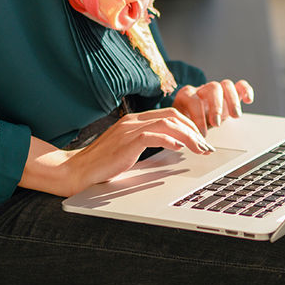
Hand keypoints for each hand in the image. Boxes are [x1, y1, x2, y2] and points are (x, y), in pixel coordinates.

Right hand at [21, 108, 213, 196]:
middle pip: (172, 115)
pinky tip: (179, 148)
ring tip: (199, 149)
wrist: (78, 170)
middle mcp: (133, 121)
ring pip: (167, 123)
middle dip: (194, 130)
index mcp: (134, 120)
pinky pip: (153, 135)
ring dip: (188, 136)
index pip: (169, 114)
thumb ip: (146, 142)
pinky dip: (170, 140)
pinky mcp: (126, 142)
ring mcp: (129, 130)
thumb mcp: (128, 149)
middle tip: (206, 146)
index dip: (189, 125)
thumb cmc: (103, 163)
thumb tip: (173, 145)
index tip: (201, 139)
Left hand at [172, 79, 253, 135]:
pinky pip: (240, 85)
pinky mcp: (230, 93)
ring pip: (226, 85)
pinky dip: (246, 90)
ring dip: (232, 100)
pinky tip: (248, 100)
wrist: (190, 117)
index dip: (198, 117)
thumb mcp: (182, 126)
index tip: (202, 134)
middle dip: (216, 106)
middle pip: (212, 88)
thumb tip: (188, 144)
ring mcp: (217, 90)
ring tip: (235, 116)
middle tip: (217, 123)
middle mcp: (202, 89)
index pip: (193, 100)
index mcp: (187, 95)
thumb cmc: (186, 122)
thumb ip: (185, 132)